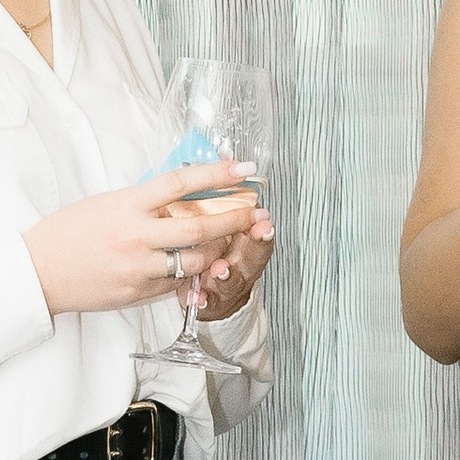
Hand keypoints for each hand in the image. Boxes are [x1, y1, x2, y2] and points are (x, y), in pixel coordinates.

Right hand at [24, 164, 265, 317]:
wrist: (38, 271)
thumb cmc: (65, 232)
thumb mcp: (104, 203)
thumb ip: (141, 202)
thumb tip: (177, 195)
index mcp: (127, 205)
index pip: (182, 184)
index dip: (218, 175)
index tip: (243, 168)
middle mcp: (137, 236)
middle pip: (200, 227)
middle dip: (234, 218)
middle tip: (254, 211)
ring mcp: (139, 267)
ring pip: (194, 260)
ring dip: (216, 250)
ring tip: (227, 240)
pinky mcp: (138, 292)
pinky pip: (175, 282)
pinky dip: (189, 273)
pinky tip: (196, 265)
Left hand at [191, 202, 277, 320]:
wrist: (211, 293)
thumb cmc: (214, 249)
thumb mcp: (223, 221)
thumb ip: (224, 191)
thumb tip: (224, 155)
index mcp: (245, 244)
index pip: (260, 234)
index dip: (263, 226)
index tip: (264, 218)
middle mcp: (241, 266)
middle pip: (254, 258)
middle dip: (256, 245)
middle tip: (258, 232)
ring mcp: (226, 287)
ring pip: (231, 282)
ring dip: (227, 274)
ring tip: (220, 268)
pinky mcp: (208, 303)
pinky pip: (206, 304)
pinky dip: (201, 300)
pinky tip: (195, 297)